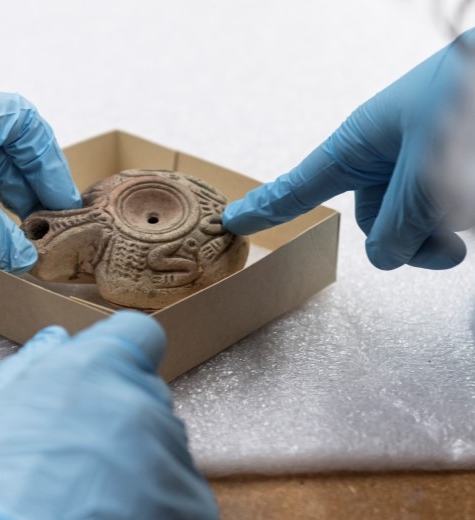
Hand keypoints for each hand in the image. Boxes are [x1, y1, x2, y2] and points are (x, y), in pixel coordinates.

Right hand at [0, 311, 219, 519]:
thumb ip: (30, 368)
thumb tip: (57, 344)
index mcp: (98, 366)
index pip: (139, 335)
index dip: (122, 355)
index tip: (106, 380)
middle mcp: (144, 401)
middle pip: (148, 398)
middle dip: (121, 418)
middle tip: (81, 457)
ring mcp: (173, 456)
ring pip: (165, 449)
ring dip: (139, 467)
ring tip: (91, 503)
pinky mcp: (194, 511)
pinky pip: (183, 498)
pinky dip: (157, 513)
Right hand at [223, 29, 474, 269]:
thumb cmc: (467, 97)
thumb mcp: (424, 173)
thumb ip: (398, 225)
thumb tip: (388, 257)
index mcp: (358, 144)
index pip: (298, 187)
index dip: (265, 209)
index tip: (233, 221)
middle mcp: (383, 159)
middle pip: (376, 224)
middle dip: (407, 241)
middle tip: (443, 248)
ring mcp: (418, 166)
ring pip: (412, 226)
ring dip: (439, 233)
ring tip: (471, 202)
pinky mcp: (449, 174)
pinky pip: (440, 217)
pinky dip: (457, 220)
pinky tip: (474, 200)